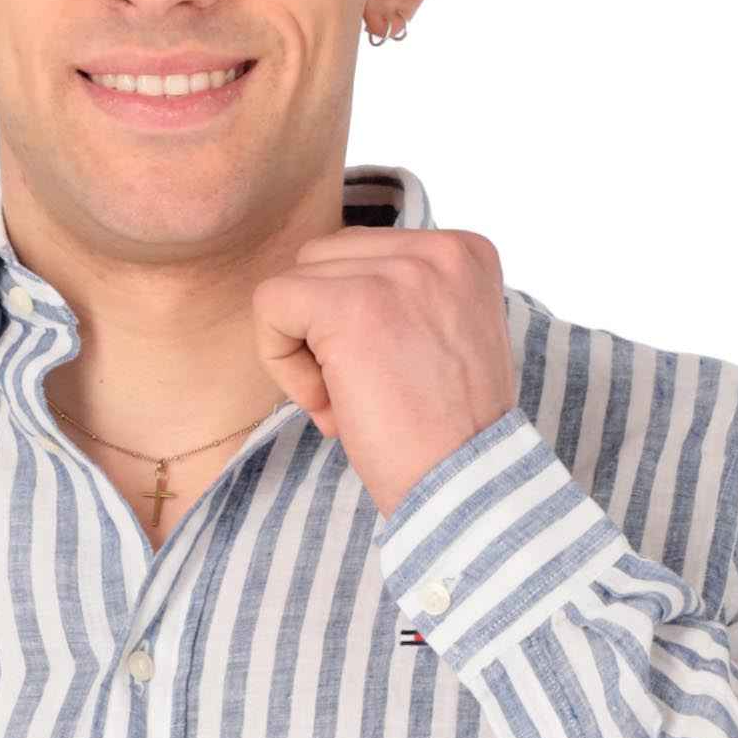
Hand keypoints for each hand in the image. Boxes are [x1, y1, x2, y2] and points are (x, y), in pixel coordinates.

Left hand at [251, 225, 518, 520]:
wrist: (464, 487)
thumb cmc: (448, 435)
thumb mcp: (445, 340)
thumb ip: (404, 299)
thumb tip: (321, 292)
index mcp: (466, 253)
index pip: (366, 253)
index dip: (355, 321)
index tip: (386, 379)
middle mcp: (440, 250)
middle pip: (327, 258)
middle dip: (323, 329)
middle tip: (361, 396)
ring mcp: (397, 273)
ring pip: (295, 280)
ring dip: (304, 348)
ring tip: (345, 402)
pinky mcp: (350, 305)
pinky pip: (271, 303)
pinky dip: (278, 360)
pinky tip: (323, 403)